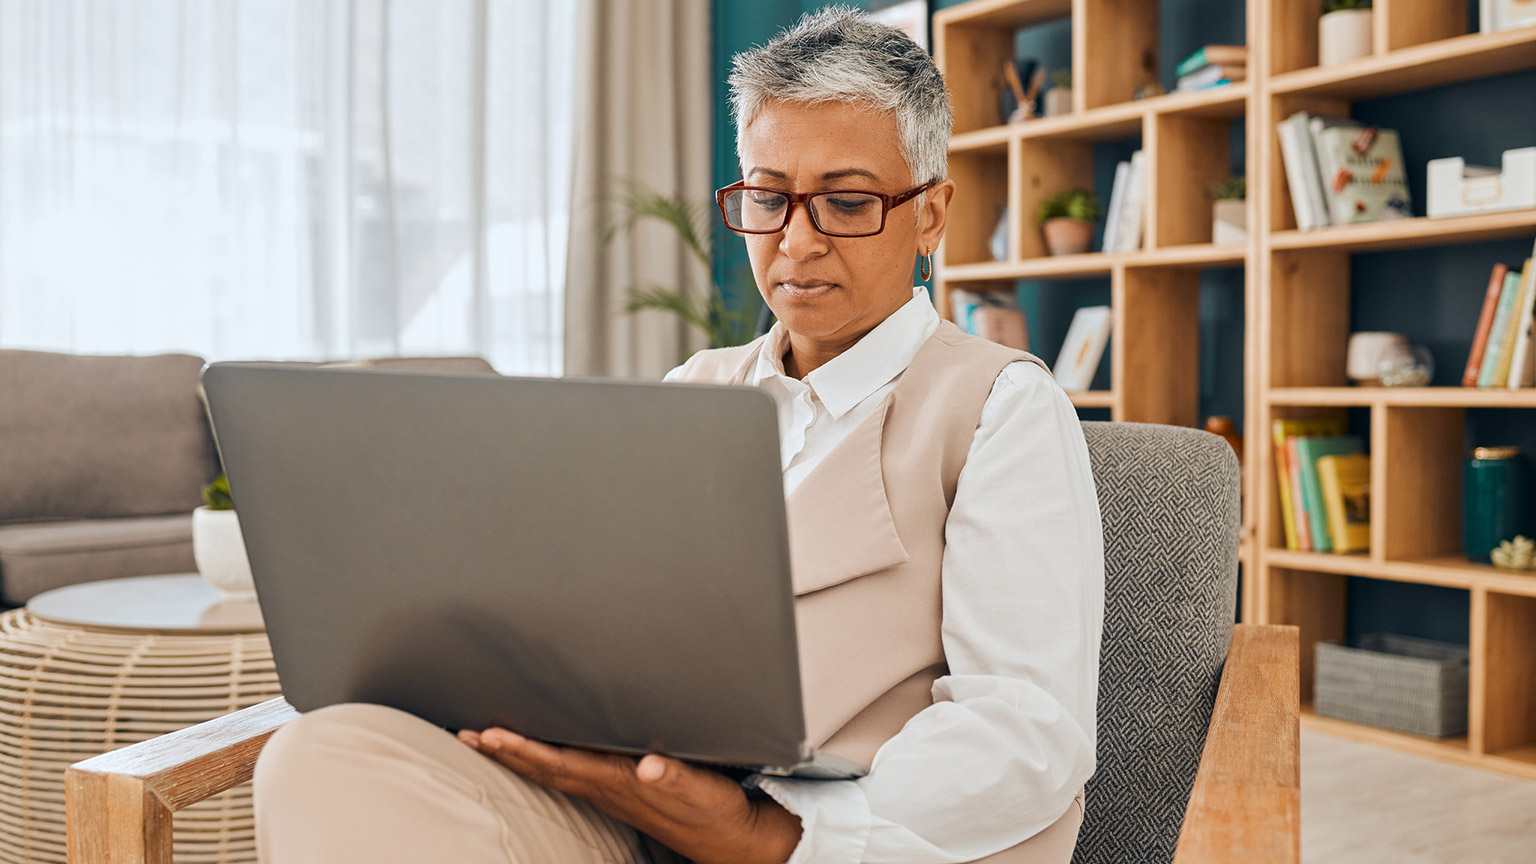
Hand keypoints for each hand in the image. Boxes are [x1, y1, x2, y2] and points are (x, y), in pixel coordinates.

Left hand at [457, 728, 801, 863]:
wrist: (729, 838)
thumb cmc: (713, 808)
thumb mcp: (700, 788)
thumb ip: (673, 775)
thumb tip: (649, 766)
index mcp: (619, 781)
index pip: (559, 763)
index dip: (524, 750)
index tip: (491, 736)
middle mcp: (607, 788)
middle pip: (543, 769)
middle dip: (504, 753)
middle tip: (466, 735)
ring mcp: (609, 792)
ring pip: (550, 773)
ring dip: (515, 758)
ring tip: (484, 742)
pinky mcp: (617, 791)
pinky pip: (567, 774)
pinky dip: (541, 762)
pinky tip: (532, 755)